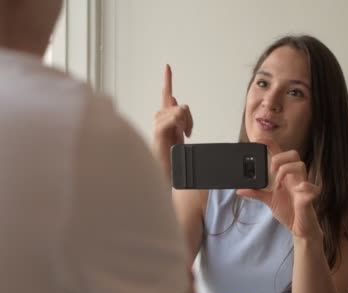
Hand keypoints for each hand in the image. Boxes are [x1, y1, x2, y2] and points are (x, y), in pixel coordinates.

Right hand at [152, 64, 192, 178]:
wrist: (168, 171)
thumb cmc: (172, 155)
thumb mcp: (179, 134)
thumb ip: (178, 117)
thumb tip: (175, 98)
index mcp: (165, 117)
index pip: (166, 95)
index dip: (167, 79)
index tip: (167, 66)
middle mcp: (159, 117)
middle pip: (182, 106)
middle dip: (189, 120)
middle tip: (187, 133)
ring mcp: (158, 122)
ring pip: (181, 111)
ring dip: (186, 124)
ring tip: (181, 136)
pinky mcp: (158, 129)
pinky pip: (176, 117)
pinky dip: (181, 126)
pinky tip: (179, 136)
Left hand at [237, 138, 321, 239]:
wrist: (299, 228)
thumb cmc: (288, 211)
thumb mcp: (268, 200)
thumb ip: (256, 193)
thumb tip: (239, 190)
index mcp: (285, 175)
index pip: (280, 154)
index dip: (271, 144)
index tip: (257, 139)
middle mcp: (295, 177)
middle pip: (293, 154)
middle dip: (279, 158)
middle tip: (271, 171)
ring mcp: (303, 186)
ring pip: (300, 165)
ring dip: (286, 171)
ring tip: (278, 184)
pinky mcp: (309, 197)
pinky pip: (312, 187)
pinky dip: (305, 187)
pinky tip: (298, 190)